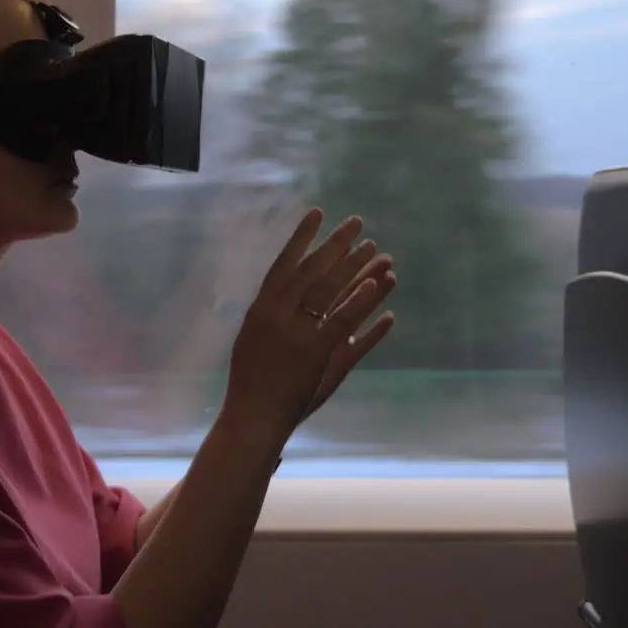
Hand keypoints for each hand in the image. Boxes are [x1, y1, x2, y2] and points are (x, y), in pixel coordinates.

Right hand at [220, 209, 393, 447]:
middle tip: (358, 223)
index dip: (302, 237)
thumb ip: (270, 314)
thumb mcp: (253, 338)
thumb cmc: (251, 380)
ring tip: (376, 248)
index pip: (284, 263)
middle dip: (336, 244)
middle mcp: (277, 315)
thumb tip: (282, 290)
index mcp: (261, 309)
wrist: (252, 415)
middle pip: (312, 271)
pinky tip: (377, 285)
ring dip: (354, 267)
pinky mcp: (316, 354)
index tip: (319, 212)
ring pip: (330, 291)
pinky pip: (342, 322)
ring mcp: (297, 334)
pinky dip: (360, 302)